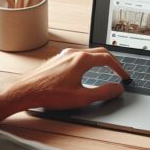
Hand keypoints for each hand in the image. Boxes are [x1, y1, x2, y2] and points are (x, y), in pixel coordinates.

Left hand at [11, 47, 129, 109]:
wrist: (25, 91)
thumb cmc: (49, 94)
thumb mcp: (82, 97)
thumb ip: (103, 93)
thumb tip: (117, 89)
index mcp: (82, 60)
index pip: (108, 59)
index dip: (120, 68)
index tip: (124, 76)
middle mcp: (74, 53)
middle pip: (100, 52)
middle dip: (112, 62)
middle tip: (119, 71)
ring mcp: (64, 55)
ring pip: (88, 53)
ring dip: (100, 60)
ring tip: (105, 70)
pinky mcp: (57, 59)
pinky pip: (78, 55)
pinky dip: (89, 61)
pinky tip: (86, 71)